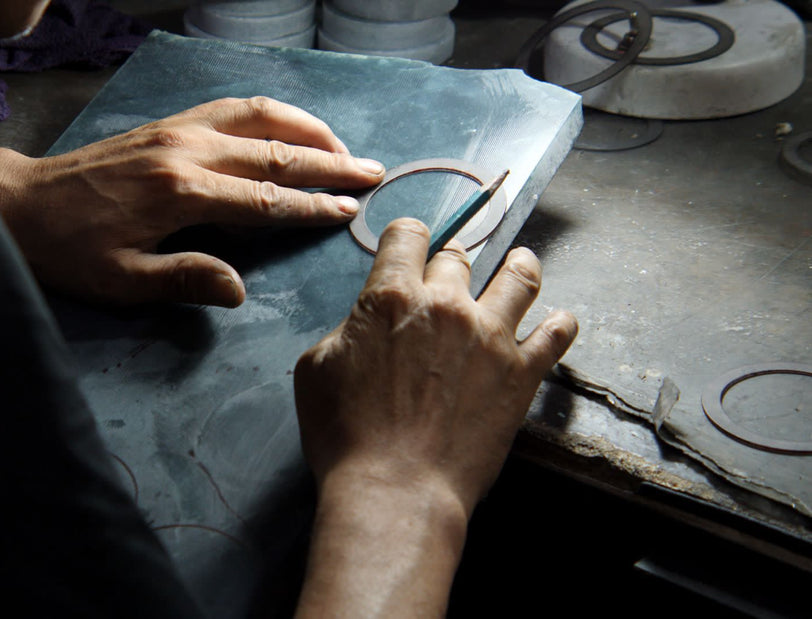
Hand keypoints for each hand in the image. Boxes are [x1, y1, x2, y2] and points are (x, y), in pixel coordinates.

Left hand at [0, 97, 383, 306]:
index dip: (311, 207)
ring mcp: (177, 131)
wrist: (21, 205)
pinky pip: (231, 108)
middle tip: (372, 172)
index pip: (265, 199)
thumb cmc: (69, 252)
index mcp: (181, 194)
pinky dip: (270, 114)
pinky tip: (287, 127)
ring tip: (342, 147)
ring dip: (306, 127)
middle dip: (328, 162)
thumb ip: (183, 281)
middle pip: (274, 151)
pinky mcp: (167, 125)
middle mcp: (186, 151)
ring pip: (258, 116)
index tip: (350, 212)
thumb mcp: (121, 281)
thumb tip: (239, 290)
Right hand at [294, 218, 576, 515]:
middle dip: (450, 263)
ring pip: (520, 277)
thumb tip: (369, 323)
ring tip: (522, 263)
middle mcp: (447, 304)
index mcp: (392, 296)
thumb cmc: (344, 433)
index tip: (409, 246)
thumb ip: (349, 329)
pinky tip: (558, 321)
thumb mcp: (318, 366)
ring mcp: (492, 336)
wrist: (396, 488)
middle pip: (458, 258)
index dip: (406, 237)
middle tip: (450, 278)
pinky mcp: (522, 373)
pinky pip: (556, 334)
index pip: (407, 236)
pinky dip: (559, 323)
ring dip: (519, 266)